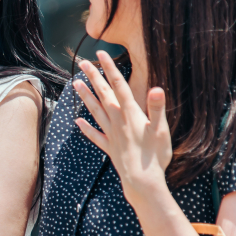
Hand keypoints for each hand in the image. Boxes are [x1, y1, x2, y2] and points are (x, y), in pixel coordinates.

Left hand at [73, 50, 172, 200]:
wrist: (143, 182)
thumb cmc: (155, 156)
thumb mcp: (161, 129)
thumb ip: (157, 108)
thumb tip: (156, 88)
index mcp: (130, 113)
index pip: (118, 86)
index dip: (110, 69)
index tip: (101, 53)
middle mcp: (117, 121)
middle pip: (104, 95)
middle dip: (94, 77)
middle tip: (83, 63)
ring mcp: (112, 135)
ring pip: (95, 111)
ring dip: (86, 97)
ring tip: (75, 84)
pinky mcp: (110, 148)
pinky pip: (95, 136)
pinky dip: (87, 129)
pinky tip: (77, 123)